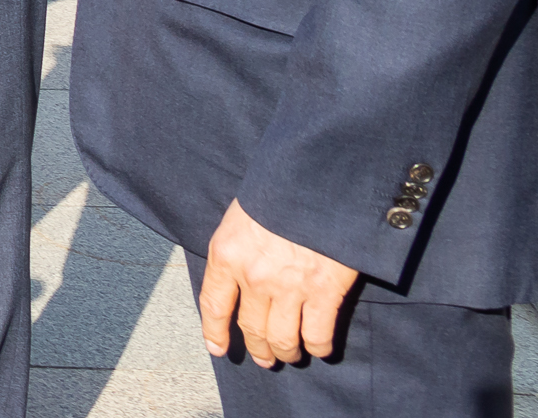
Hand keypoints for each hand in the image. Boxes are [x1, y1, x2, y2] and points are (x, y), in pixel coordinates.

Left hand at [198, 199, 357, 368]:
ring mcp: (289, 287)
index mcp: (227, 254)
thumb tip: (239, 275)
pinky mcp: (324, 291)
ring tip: (289, 355)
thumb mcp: (241, 217)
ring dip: (286, 352)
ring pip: (282, 339)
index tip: (217, 348)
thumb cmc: (278, 192)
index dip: (215, 332)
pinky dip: (318, 346)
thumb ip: (238, 249)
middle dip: (257, 348)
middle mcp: (253, 276)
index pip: (214, 305)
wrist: (316, 181)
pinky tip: (318, 347)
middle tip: (264, 357)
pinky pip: (317, 334)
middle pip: (250, 328)